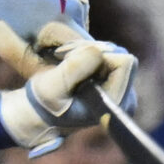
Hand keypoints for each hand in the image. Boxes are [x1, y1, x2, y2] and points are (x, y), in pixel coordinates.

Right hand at [0, 25, 137, 147]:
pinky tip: (69, 62)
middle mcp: (126, 99)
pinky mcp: (114, 80)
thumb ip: (75, 70)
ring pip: (112, 50)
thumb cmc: (43, 105)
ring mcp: (121, 89)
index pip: (124, 62)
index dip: (97, 54)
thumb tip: (99, 51)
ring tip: (63, 62)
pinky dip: (86, 52)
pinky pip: (106, 52)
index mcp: (116, 104)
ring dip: (85, 50)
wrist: (38, 113)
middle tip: (63, 59)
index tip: (70, 61)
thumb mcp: (51, 88)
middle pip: (120, 54)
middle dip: (91, 50)